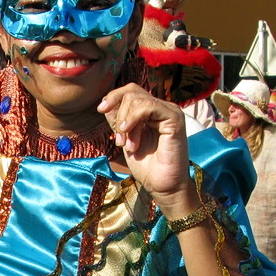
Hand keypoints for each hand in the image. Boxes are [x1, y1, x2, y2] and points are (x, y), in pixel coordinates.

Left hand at [99, 83, 196, 214]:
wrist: (161, 185)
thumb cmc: (146, 166)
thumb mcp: (125, 139)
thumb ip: (118, 121)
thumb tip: (106, 104)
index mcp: (151, 112)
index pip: (131, 90)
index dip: (114, 96)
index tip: (101, 109)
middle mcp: (161, 108)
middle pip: (132, 92)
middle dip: (119, 115)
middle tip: (119, 140)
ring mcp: (169, 111)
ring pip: (137, 99)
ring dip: (125, 123)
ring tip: (127, 144)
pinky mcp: (174, 118)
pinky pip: (148, 106)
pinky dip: (134, 120)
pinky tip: (130, 136)